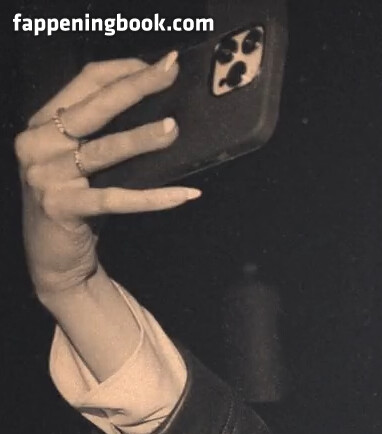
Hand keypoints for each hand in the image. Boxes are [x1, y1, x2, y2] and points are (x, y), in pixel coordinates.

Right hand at [15, 53, 199, 301]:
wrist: (54, 260)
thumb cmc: (78, 205)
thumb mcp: (81, 164)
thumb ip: (102, 135)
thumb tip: (161, 112)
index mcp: (42, 123)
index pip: (85, 82)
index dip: (124, 70)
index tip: (161, 66)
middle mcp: (39, 143)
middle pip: (95, 106)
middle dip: (137, 86)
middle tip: (171, 73)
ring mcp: (46, 175)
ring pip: (104, 150)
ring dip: (142, 139)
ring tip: (174, 129)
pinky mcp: (62, 208)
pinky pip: (117, 199)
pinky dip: (153, 198)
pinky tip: (184, 194)